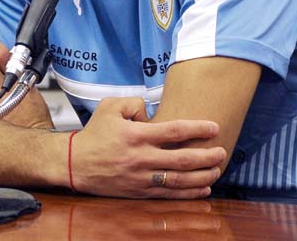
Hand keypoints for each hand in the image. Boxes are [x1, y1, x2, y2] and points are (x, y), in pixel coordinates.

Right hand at [71, 96, 225, 198]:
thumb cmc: (94, 133)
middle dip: (206, 156)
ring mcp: (141, 178)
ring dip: (202, 176)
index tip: (214, 127)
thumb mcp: (110, 106)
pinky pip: (168, 195)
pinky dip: (188, 194)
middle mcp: (141, 158)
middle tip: (222, 151)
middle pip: (182, 159)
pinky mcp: (138, 192)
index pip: (174, 131)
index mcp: (136, 134)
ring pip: (178, 180)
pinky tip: (203, 189)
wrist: (74, 163)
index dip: (197, 129)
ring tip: (217, 170)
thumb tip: (152, 109)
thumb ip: (134, 102)